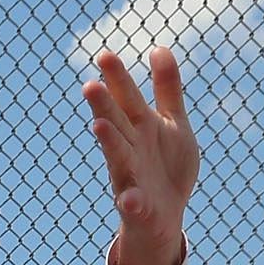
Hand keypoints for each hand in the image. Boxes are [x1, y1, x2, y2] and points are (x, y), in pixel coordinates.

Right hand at [83, 47, 199, 264]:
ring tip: (98, 127)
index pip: (126, 98)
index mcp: (140, 127)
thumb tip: (159, 48)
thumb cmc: (166, 166)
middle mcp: (130, 148)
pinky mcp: (137, 206)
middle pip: (116, 123)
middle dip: (103, 105)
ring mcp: (130, 176)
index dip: (117, 78)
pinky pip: (132, 203)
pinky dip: (131, 201)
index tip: (105, 55)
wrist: (166, 216)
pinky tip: (130, 199)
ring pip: (117, 156)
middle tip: (90, 85)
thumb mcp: (173, 123)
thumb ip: (166, 89)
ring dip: (108, 142)